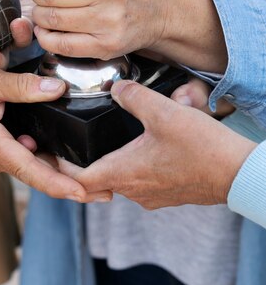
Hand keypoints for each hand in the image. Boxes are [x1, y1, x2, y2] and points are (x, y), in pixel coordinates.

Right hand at [0, 67, 110, 202]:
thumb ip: (22, 86)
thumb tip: (59, 89)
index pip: (31, 171)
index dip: (60, 185)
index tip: (86, 194)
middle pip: (41, 178)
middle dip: (74, 187)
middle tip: (109, 192)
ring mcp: (1, 157)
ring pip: (37, 171)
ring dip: (66, 177)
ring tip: (100, 181)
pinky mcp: (3, 150)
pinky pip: (31, 162)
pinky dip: (52, 165)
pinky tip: (74, 164)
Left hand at [58, 80, 254, 207]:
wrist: (237, 173)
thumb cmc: (202, 148)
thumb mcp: (164, 112)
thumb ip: (134, 97)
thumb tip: (116, 88)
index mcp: (124, 173)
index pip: (77, 179)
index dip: (58, 167)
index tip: (48, 153)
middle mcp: (134, 190)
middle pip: (94, 182)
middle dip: (79, 165)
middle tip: (68, 146)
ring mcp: (151, 196)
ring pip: (117, 181)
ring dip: (105, 165)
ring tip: (97, 145)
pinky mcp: (166, 194)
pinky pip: (138, 182)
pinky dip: (128, 168)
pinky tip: (134, 150)